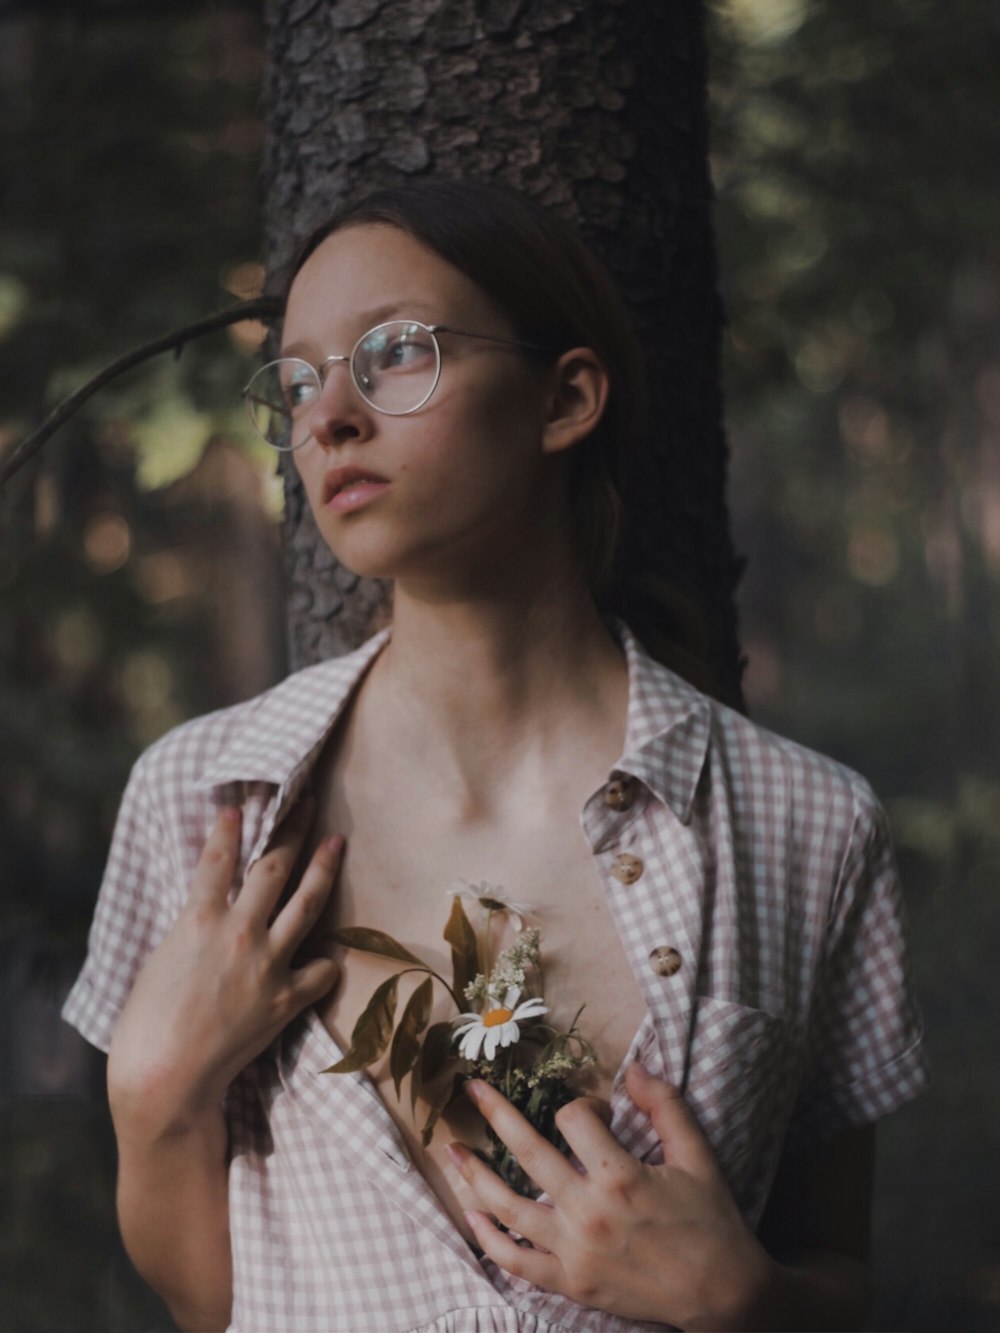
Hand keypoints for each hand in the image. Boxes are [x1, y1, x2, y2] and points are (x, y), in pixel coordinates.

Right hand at [108, 800, 341, 1135]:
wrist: (165, 1079)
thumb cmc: (146, 1026)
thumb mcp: (160, 961)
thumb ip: (191, 931)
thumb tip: (208, 913)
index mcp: (197, 921)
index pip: (218, 859)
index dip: (229, 828)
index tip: (240, 805)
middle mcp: (239, 933)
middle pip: (274, 866)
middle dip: (292, 827)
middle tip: (306, 799)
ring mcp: (267, 964)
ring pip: (306, 902)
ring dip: (324, 867)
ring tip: (336, 841)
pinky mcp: (286, 999)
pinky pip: (320, 971)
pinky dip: (325, 962)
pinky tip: (330, 954)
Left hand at [448, 1065, 773, 1330]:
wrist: (724, 1295)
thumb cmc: (711, 1221)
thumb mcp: (696, 1155)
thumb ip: (664, 1105)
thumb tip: (633, 1067)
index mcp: (620, 1176)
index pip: (575, 1119)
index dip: (581, 1106)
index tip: (594, 1113)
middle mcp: (589, 1212)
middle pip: (528, 1151)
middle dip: (497, 1113)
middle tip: (472, 1089)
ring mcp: (574, 1251)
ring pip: (509, 1207)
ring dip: (476, 1175)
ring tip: (453, 1150)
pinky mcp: (571, 1282)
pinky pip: (516, 1261)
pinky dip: (489, 1238)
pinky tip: (472, 1214)